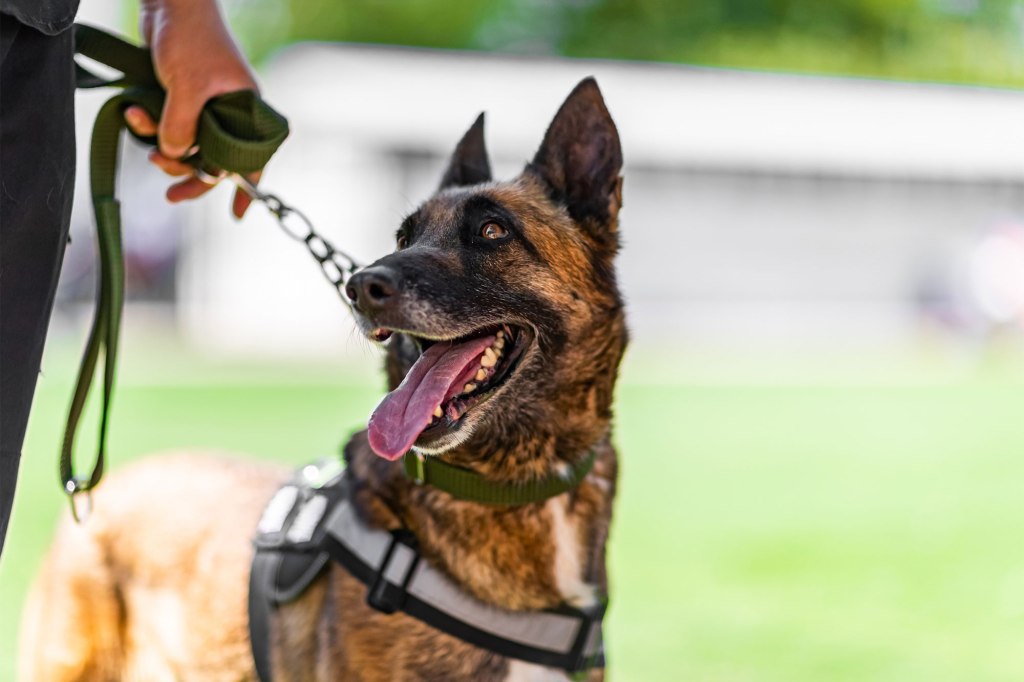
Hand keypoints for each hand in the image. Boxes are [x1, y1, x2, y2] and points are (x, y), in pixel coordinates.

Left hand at [124, 0, 260, 217]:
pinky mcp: (181, 99)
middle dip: (191, 177)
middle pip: (216, 160)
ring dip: (164, 151)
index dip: (246, 188)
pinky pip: (168, 127)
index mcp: (247, 109)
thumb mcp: (187, 87)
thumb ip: (181, 127)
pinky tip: (133, 115)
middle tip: (170, 195)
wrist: (168, 3)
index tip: (238, 216)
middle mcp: (230, 112)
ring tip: (144, 144)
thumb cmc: (191, 39)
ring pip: (189, 147)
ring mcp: (205, 106)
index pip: (253, 158)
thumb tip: (171, 156)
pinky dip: (150, 127)